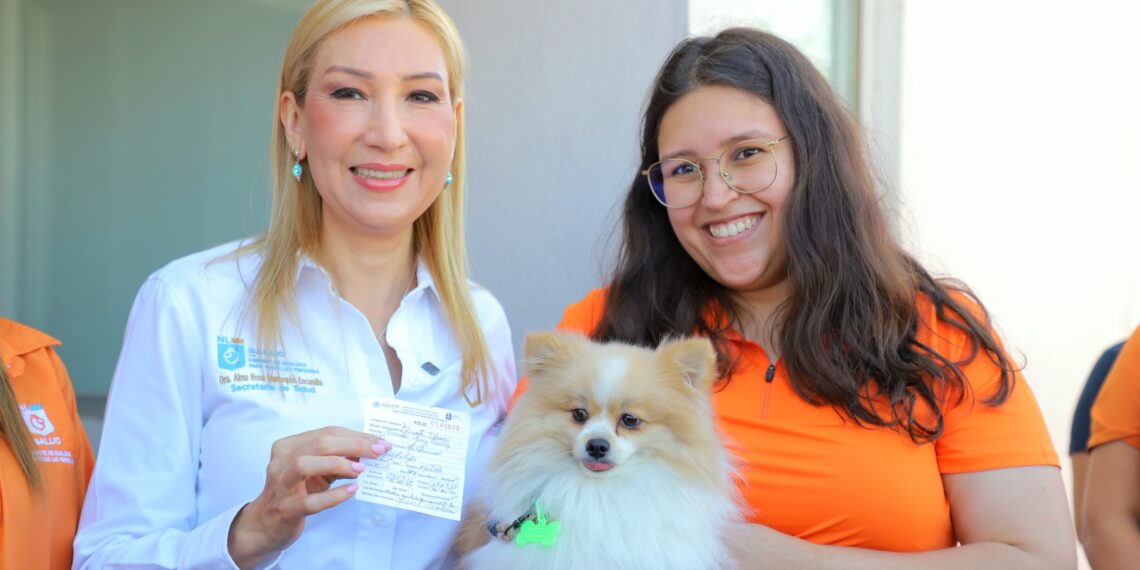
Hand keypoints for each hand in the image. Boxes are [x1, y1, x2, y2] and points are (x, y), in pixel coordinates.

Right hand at [227, 426, 391, 567]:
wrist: (266, 524)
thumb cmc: (296, 492)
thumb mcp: (316, 471)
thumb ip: (337, 459)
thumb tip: (368, 451)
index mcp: (289, 446)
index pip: (327, 433)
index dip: (356, 436)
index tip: (381, 442)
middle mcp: (281, 462)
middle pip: (319, 444)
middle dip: (354, 445)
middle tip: (379, 451)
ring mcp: (282, 485)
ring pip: (305, 465)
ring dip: (337, 464)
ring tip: (361, 469)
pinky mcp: (286, 509)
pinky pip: (310, 501)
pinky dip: (333, 495)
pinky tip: (352, 491)